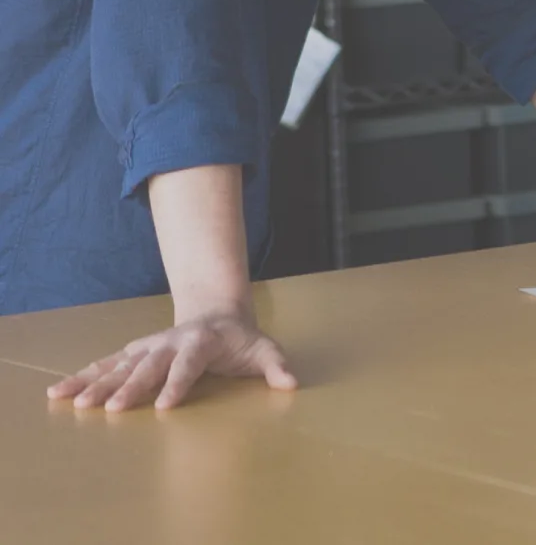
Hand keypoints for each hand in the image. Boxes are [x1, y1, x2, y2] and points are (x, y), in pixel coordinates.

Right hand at [46, 307, 295, 412]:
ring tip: (72, 402)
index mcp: (202, 341)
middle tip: (112, 409)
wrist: (216, 312)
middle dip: (131, 387)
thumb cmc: (240, 339)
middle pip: (149, 366)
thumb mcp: (263, 349)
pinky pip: (106, 364)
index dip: (178, 383)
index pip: (189, 364)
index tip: (166, 407)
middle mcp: (170, 342)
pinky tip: (59, 391)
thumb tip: (291, 383)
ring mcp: (150, 346)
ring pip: (120, 365)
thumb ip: (276, 366)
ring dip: (96, 383)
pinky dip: (83, 376)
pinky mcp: (135, 352)